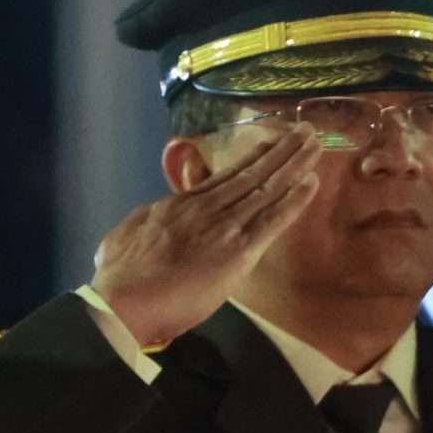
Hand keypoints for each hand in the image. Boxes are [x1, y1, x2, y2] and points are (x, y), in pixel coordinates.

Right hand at [90, 124, 322, 347]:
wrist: (122, 300)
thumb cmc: (116, 276)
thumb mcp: (124, 234)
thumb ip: (145, 221)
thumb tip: (153, 213)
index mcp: (178, 205)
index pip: (223, 178)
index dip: (251, 159)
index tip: (270, 145)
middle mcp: (205, 209)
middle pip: (251, 174)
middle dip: (281, 151)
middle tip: (306, 131)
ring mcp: (222, 228)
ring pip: (266, 189)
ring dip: (295, 165)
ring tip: (316, 145)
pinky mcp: (236, 252)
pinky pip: (272, 221)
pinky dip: (293, 201)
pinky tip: (311, 183)